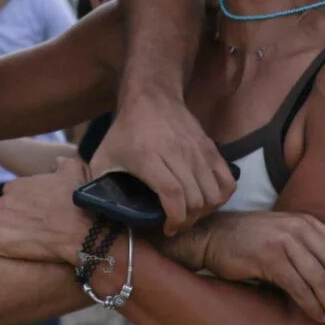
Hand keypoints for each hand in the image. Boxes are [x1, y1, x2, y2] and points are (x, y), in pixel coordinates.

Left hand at [0, 158, 92, 264]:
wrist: (82, 230)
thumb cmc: (78, 201)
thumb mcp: (73, 170)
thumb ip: (60, 163)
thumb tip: (55, 163)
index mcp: (16, 185)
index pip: (12, 195)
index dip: (24, 205)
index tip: (35, 213)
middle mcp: (3, 200)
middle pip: (4, 210)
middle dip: (15, 217)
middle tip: (33, 228)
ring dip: (7, 230)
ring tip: (27, 239)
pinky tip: (1, 242)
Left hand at [89, 94, 235, 235]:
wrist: (151, 96)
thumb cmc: (125, 131)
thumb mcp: (103, 156)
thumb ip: (98, 184)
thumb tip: (97, 211)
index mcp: (148, 158)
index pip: (173, 194)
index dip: (175, 218)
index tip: (168, 229)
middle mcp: (176, 153)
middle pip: (195, 198)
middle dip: (188, 220)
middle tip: (177, 224)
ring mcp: (196, 150)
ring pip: (213, 192)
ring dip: (205, 211)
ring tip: (191, 213)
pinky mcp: (210, 147)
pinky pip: (227, 180)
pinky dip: (221, 196)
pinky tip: (207, 200)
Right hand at [197, 211, 324, 324]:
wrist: (214, 235)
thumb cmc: (253, 241)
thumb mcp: (287, 235)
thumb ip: (313, 248)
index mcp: (310, 223)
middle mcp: (301, 229)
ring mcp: (285, 242)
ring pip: (322, 280)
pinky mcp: (268, 258)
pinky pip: (298, 287)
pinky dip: (311, 305)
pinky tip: (316, 317)